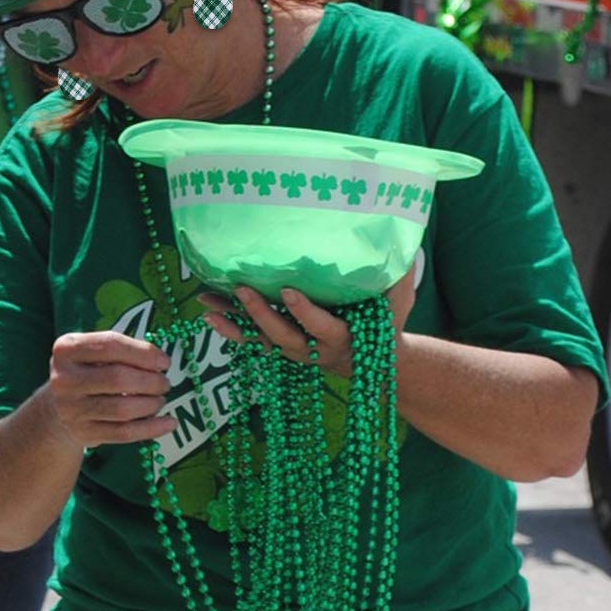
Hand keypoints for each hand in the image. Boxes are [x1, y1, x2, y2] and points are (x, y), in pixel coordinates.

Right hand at [44, 329, 175, 448]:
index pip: (111, 345)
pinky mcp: (82, 433)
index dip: (143, 353)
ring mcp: (71, 409)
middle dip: (150, 381)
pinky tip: (169, 423)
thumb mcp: (92, 353)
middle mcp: (64, 379)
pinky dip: (151, 428)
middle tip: (164, 383)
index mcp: (67, 349)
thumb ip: (121, 351)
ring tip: (160, 399)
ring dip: (151, 404)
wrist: (57, 408)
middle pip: (118, 378)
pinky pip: (124, 433)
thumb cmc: (86, 373)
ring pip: (122, 408)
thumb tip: (159, 362)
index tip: (164, 362)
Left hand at [201, 263, 415, 376]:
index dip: (305, 312)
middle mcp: (314, 349)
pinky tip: (208, 313)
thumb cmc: (386, 326)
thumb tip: (402, 248)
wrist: (371, 362)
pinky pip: (250, 341)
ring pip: (260, 340)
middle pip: (283, 337)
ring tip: (208, 302)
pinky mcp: (279, 346)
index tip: (289, 291)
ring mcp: (293, 350)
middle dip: (260, 315)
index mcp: (343, 338)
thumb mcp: (399, 304)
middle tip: (241, 289)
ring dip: (233, 322)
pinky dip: (229, 329)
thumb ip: (399, 279)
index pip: (321, 328)